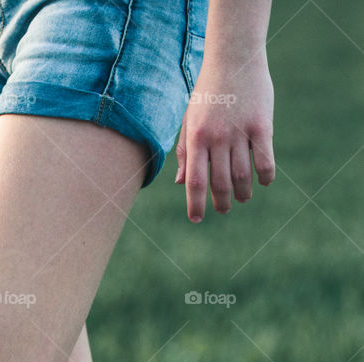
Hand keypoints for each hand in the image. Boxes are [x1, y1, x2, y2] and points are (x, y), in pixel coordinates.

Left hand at [175, 52, 274, 220]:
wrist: (234, 57)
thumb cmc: (208, 92)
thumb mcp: (190, 119)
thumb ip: (186, 151)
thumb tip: (181, 183)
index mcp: (197, 138)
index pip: (195, 182)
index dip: (195, 205)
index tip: (197, 219)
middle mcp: (218, 138)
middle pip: (220, 184)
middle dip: (222, 202)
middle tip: (224, 209)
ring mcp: (241, 132)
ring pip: (243, 177)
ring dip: (243, 193)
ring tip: (242, 198)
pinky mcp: (262, 126)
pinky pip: (265, 161)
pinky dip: (265, 176)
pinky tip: (263, 182)